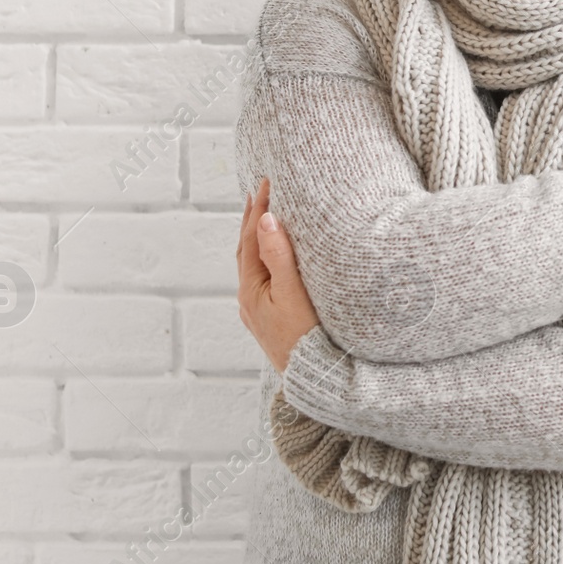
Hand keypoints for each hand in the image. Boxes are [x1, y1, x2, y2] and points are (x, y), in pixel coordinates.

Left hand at [237, 177, 319, 373]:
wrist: (315, 380)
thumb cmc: (307, 338)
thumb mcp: (294, 293)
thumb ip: (280, 256)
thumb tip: (267, 220)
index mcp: (250, 290)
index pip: (252, 239)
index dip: (259, 209)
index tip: (267, 183)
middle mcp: (249, 300)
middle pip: (247, 251)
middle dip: (253, 221)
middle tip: (260, 193)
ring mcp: (259, 311)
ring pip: (254, 266)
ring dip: (258, 240)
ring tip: (265, 219)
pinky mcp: (271, 320)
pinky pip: (264, 280)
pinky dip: (267, 260)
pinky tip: (275, 260)